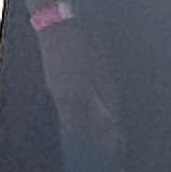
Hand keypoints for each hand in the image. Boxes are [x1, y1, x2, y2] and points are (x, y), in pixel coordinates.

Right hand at [36, 14, 119, 152]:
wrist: (55, 29)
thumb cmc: (83, 48)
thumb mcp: (101, 70)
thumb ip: (108, 96)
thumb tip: (113, 116)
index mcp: (79, 96)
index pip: (95, 125)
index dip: (107, 135)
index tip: (118, 142)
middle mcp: (65, 100)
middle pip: (81, 127)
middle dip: (95, 137)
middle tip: (108, 142)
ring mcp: (56, 94)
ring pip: (70, 120)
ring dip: (83, 130)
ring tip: (97, 133)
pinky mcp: (52, 87)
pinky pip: (64, 111)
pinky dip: (74, 119)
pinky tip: (83, 116)